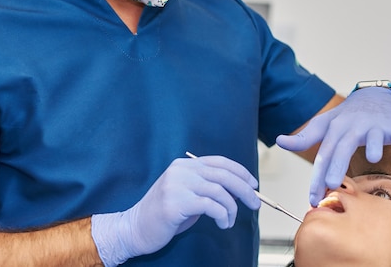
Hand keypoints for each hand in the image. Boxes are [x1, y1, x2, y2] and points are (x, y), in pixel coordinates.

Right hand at [91, 155, 260, 265]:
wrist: (135, 228)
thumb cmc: (165, 214)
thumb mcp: (188, 194)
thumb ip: (208, 187)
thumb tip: (239, 189)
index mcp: (185, 165)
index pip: (220, 162)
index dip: (240, 172)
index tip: (254, 184)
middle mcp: (181, 170)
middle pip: (223, 175)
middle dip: (245, 190)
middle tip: (255, 204)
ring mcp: (177, 185)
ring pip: (220, 191)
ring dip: (232, 208)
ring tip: (230, 221)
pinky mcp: (175, 203)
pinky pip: (211, 206)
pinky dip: (223, 216)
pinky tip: (223, 224)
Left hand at [276, 87, 390, 205]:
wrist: (374, 97)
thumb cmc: (347, 117)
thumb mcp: (324, 125)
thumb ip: (304, 137)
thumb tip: (280, 141)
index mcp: (334, 129)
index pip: (323, 155)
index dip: (317, 176)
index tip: (313, 197)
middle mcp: (353, 126)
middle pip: (343, 146)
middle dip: (338, 164)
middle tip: (333, 184)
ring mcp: (374, 126)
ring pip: (372, 136)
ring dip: (372, 145)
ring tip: (370, 157)